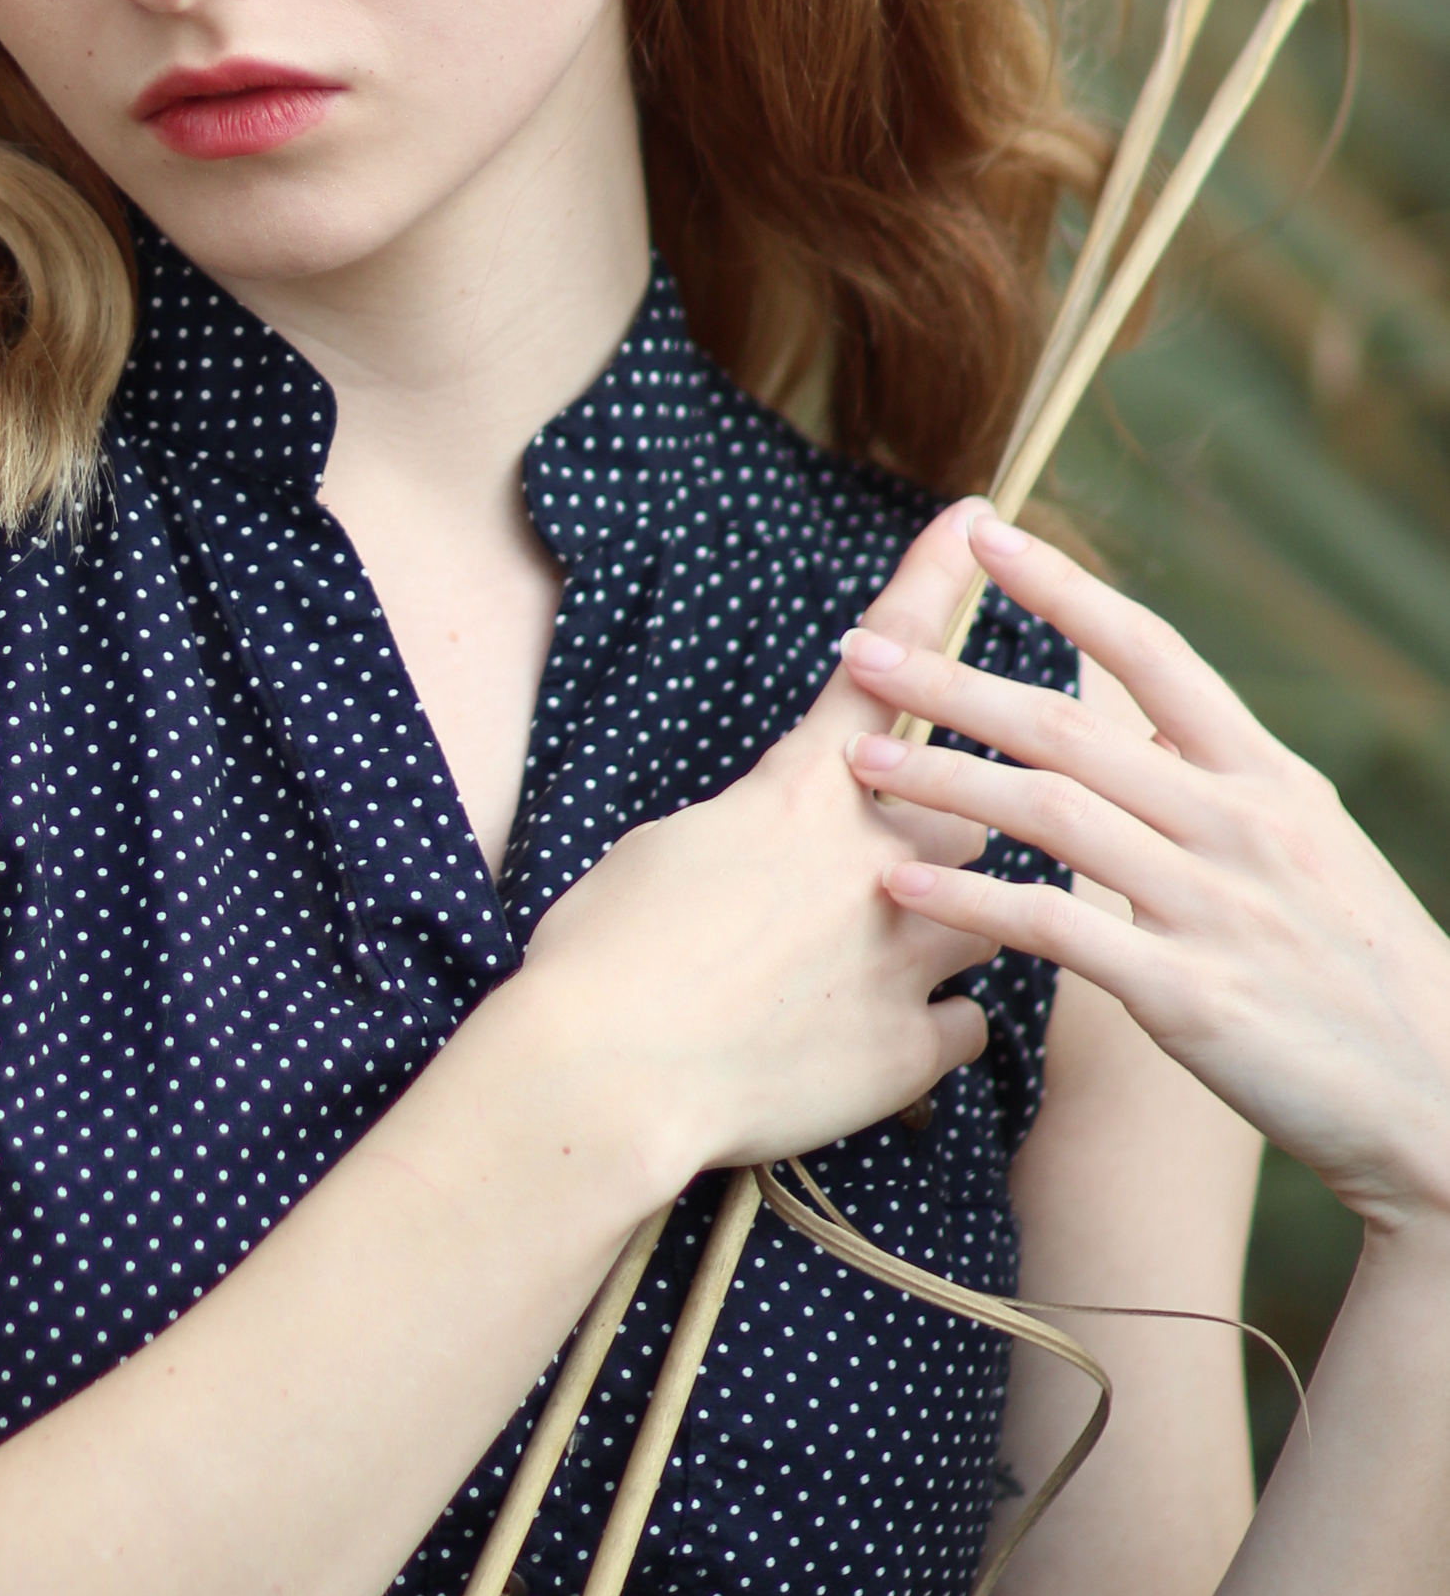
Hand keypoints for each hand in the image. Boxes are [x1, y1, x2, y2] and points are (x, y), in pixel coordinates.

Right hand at [519, 499, 999, 1188]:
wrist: (610, 1073)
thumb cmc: (607, 948)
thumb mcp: (669, 848)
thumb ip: (753, 831)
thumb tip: (775, 845)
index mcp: (802, 792)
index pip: (884, 667)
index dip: (931, 586)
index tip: (976, 522)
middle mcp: (873, 859)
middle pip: (963, 813)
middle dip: (939, 835)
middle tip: (873, 877)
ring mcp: (904, 953)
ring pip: (988, 914)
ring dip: (951, 924)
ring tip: (873, 961)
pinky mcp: (911, 1048)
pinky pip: (965, 1026)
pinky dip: (931, 1030)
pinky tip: (873, 1044)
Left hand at [840, 510, 1449, 1236]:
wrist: (1440, 1101)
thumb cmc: (1362, 966)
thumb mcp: (1310, 841)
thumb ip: (1222, 774)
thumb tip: (1142, 707)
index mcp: (1265, 775)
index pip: (1151, 651)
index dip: (1063, 587)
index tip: (985, 535)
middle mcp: (1235, 823)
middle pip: (1067, 726)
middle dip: (951, 682)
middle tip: (857, 651)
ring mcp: (1210, 907)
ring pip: (1048, 813)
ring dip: (941, 779)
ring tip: (861, 760)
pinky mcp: (1186, 995)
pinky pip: (1055, 929)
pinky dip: (972, 899)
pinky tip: (904, 883)